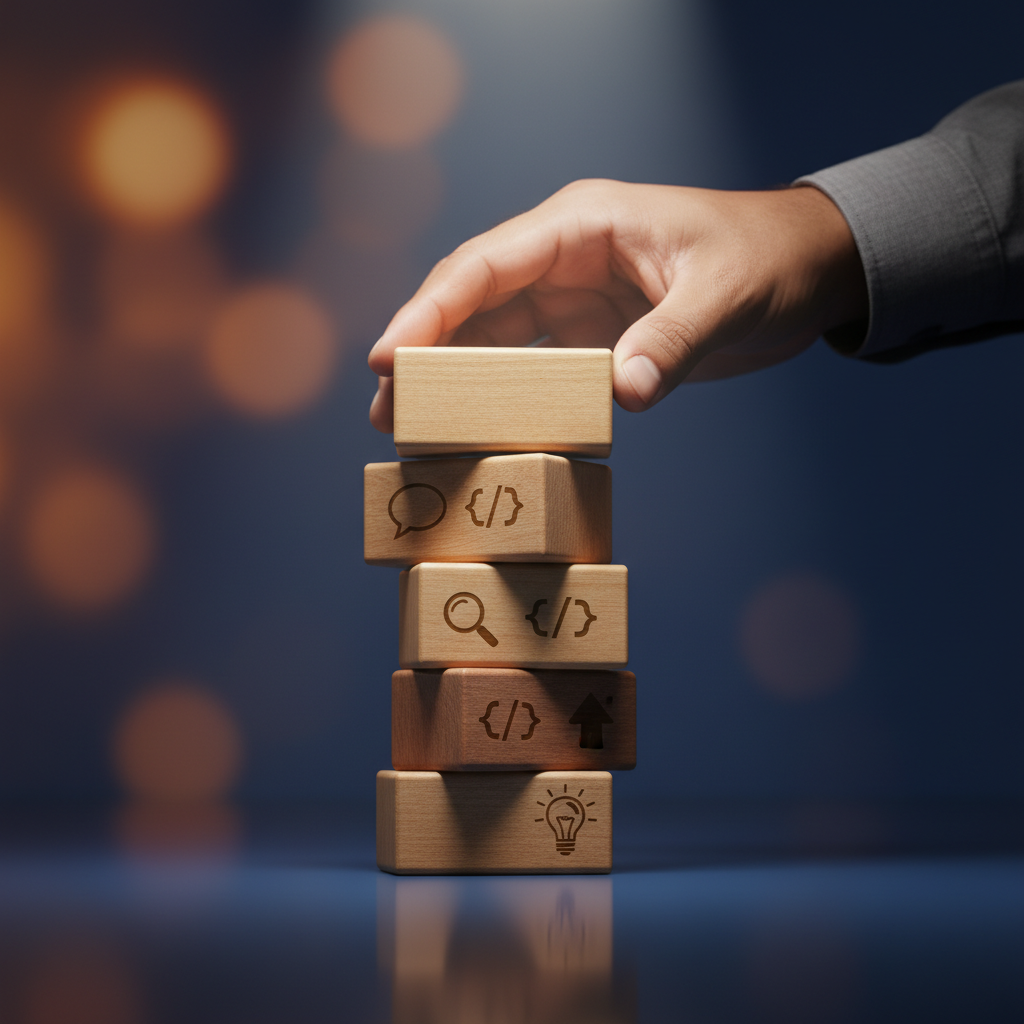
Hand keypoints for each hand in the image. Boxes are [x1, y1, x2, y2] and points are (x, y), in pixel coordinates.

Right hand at [367, 179, 867, 430]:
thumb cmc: (769, 260)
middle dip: (424, 353)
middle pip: (473, 303)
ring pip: (494, 337)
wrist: (807, 271)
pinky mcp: (592, 335)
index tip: (388, 357)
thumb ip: (672, 341)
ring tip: (411, 429)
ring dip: (454, 380)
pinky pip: (533, 366)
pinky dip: (504, 397)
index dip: (429, 310)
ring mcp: (575, 297)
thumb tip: (621, 397)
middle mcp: (565, 258)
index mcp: (582, 226)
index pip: (485, 265)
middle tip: (385, 411)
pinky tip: (479, 430)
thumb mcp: (725, 295)